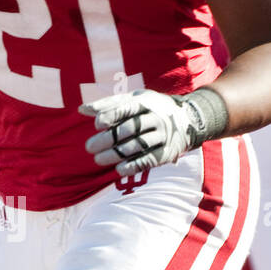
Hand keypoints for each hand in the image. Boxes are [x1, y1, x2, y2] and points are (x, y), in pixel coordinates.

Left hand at [80, 89, 199, 177]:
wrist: (188, 119)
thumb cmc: (151, 108)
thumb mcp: (134, 100)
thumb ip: (108, 105)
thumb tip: (81, 109)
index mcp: (145, 103)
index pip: (126, 108)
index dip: (111, 116)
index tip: (96, 124)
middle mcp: (155, 118)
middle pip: (129, 129)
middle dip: (108, 139)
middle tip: (89, 147)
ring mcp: (162, 135)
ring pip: (138, 145)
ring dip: (116, 154)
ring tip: (99, 159)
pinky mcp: (167, 152)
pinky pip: (149, 160)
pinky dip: (133, 165)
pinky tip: (118, 169)